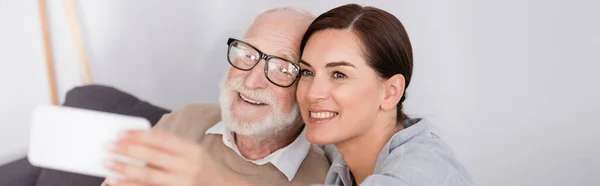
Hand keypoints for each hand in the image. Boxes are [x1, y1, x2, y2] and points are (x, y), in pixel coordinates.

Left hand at [104, 130, 223, 185]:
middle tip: (109, 147)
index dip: (139, 135)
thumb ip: (168, 149)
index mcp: (191, 150)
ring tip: (108, 165)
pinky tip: (118, 183)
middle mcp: (188, 166)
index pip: (162, 139)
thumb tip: (135, 144)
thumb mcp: (191, 154)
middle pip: (153, 156)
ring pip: (148, 176)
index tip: (120, 133)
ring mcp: (182, 183)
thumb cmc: (202, 169)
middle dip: (128, 150)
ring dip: (125, 170)